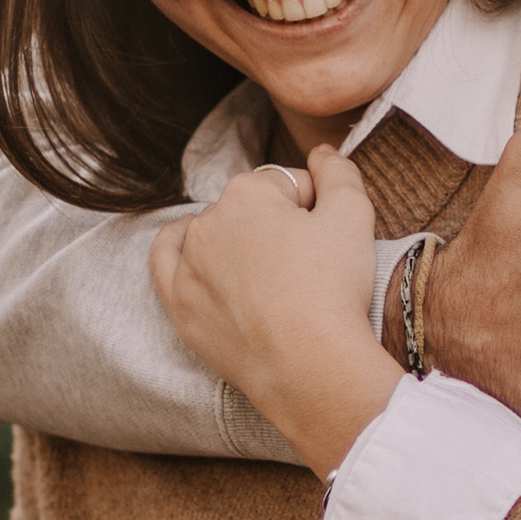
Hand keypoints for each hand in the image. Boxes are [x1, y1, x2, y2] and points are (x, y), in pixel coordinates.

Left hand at [152, 148, 401, 478]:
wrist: (310, 367)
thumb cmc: (332, 290)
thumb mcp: (353, 215)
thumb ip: (339, 171)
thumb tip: (322, 152)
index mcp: (247, 192)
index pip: (290, 187)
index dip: (317, 211)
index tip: (328, 243)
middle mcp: (208, 221)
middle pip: (252, 211)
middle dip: (277, 228)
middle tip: (307, 266)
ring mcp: (187, 265)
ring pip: (215, 235)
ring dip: (236, 241)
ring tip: (268, 273)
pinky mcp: (180, 305)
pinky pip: (166, 262)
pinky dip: (180, 252)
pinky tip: (196, 254)